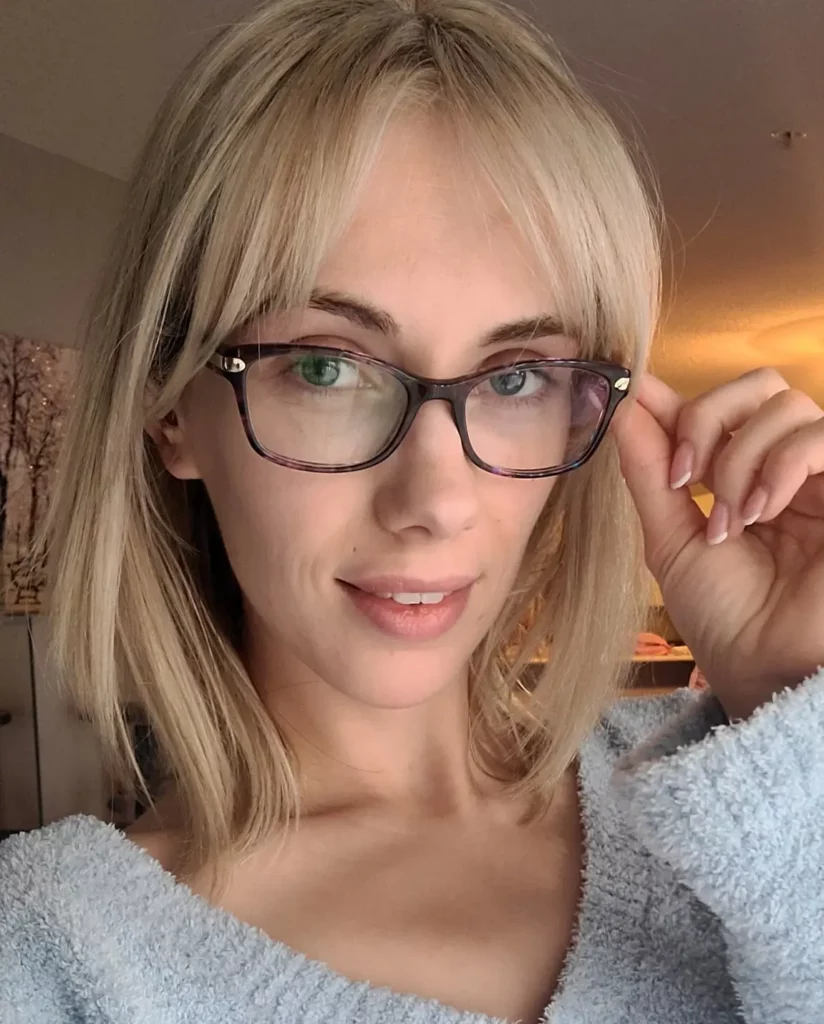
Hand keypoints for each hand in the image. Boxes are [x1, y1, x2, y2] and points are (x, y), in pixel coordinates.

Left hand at [611, 368, 823, 720]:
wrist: (767, 673)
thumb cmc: (724, 617)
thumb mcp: (671, 538)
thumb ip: (650, 469)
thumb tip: (622, 403)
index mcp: (743, 475)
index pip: (716, 406)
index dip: (675, 397)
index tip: (629, 394)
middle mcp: (787, 467)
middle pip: (758, 385)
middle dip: (707, 419)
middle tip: (686, 480)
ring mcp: (823, 477)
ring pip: (786, 406)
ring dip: (741, 458)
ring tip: (731, 521)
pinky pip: (821, 436)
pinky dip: (780, 465)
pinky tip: (761, 513)